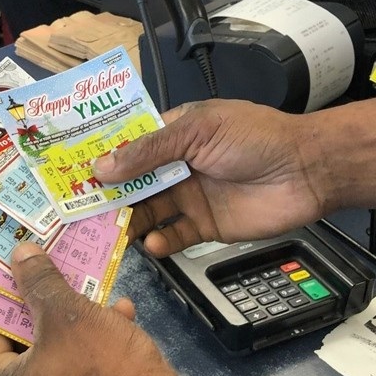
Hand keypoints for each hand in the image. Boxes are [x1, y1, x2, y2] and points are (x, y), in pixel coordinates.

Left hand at [0, 243, 315, 375]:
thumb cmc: (104, 370)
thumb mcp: (70, 315)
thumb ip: (40, 283)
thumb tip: (20, 256)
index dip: (0, 295)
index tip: (14, 269)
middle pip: (25, 348)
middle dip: (48, 308)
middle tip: (58, 276)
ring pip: (58, 361)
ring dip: (79, 325)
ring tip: (100, 296)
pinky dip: (96, 352)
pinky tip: (122, 322)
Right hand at [93, 100, 324, 256]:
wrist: (306, 170)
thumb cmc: (254, 138)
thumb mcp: (198, 132)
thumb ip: (151, 151)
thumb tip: (102, 166)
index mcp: (174, 135)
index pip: (129, 146)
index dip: (102, 158)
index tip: (69, 172)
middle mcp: (177, 166)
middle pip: (132, 184)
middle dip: (108, 196)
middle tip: (79, 212)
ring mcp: (190, 198)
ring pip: (148, 212)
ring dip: (129, 222)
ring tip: (110, 233)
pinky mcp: (205, 227)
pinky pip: (174, 236)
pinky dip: (161, 242)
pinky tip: (154, 243)